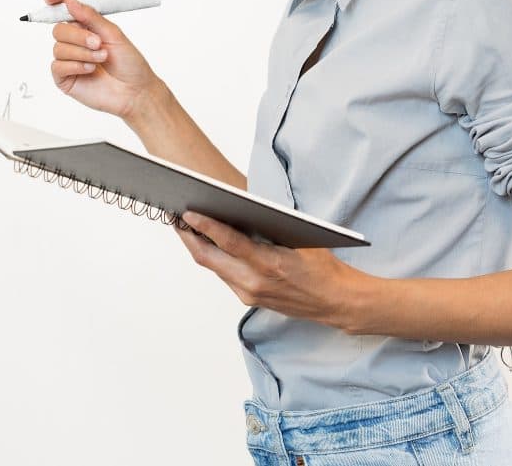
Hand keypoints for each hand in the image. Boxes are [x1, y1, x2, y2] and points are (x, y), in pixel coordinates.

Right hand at [44, 0, 162, 121]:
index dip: (55, 1)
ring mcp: (69, 61)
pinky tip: (91, 70)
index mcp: (86, 28)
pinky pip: (57, 66)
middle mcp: (75, 43)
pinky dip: (75, 65)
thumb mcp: (113, 34)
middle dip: (78, 35)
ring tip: (101, 59)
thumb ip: (90, 17)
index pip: (64, 10)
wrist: (135, 91)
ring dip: (82, 52)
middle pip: (58, 29)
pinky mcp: (65, 79)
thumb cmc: (129, 63)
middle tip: (98, 43)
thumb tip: (70, 1)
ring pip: (58, 48)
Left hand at [174, 210, 368, 331]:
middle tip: (175, 217)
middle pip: (209, 259)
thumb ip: (269, 228)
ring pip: (213, 268)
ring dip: (198, 248)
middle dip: (188, 237)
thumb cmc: (323, 268)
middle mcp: (254, 282)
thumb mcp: (300, 239)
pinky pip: (224, 276)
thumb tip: (241, 209)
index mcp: (268, 264)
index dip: (205, 227)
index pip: (228, 242)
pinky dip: (214, 259)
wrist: (336, 302)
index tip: (188, 213)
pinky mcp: (249, 299)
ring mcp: (249, 293)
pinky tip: (208, 245)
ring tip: (186, 227)